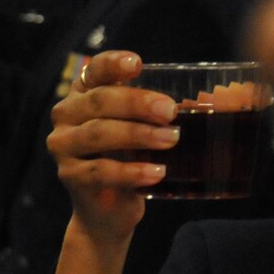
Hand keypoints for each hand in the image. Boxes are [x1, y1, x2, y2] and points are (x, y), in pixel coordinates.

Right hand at [47, 50, 177, 247]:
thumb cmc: (129, 160)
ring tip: (171, 140)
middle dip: (137, 103)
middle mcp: (67, 115)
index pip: (95, 71)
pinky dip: (131, 171)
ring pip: (97, 133)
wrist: (108, 210)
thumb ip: (158, 112)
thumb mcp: (142, 130)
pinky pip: (100, 170)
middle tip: (169, 112)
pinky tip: (156, 172)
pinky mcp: (69, 175)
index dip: (113, 64)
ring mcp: (63, 146)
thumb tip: (210, 100)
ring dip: (137, 135)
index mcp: (84, 94)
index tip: (137, 64)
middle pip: (99, 101)